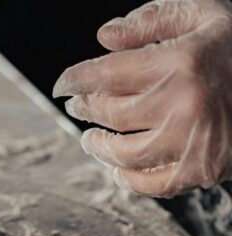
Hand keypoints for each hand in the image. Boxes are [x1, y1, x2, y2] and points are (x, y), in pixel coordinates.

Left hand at [53, 0, 231, 197]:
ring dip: (98, 146)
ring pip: (122, 152)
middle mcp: (181, 104)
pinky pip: (149, 183)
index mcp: (179, 63)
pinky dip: (127, 179)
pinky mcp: (200, 170)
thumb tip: (105, 37)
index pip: (104, 74)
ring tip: (91, 139)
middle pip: (109, 112)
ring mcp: (191, 141)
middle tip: (79, 106)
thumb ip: (155, 19)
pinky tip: (118, 168)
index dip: (74, 80)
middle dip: (86, 108)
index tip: (63, 85)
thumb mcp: (208, 16)